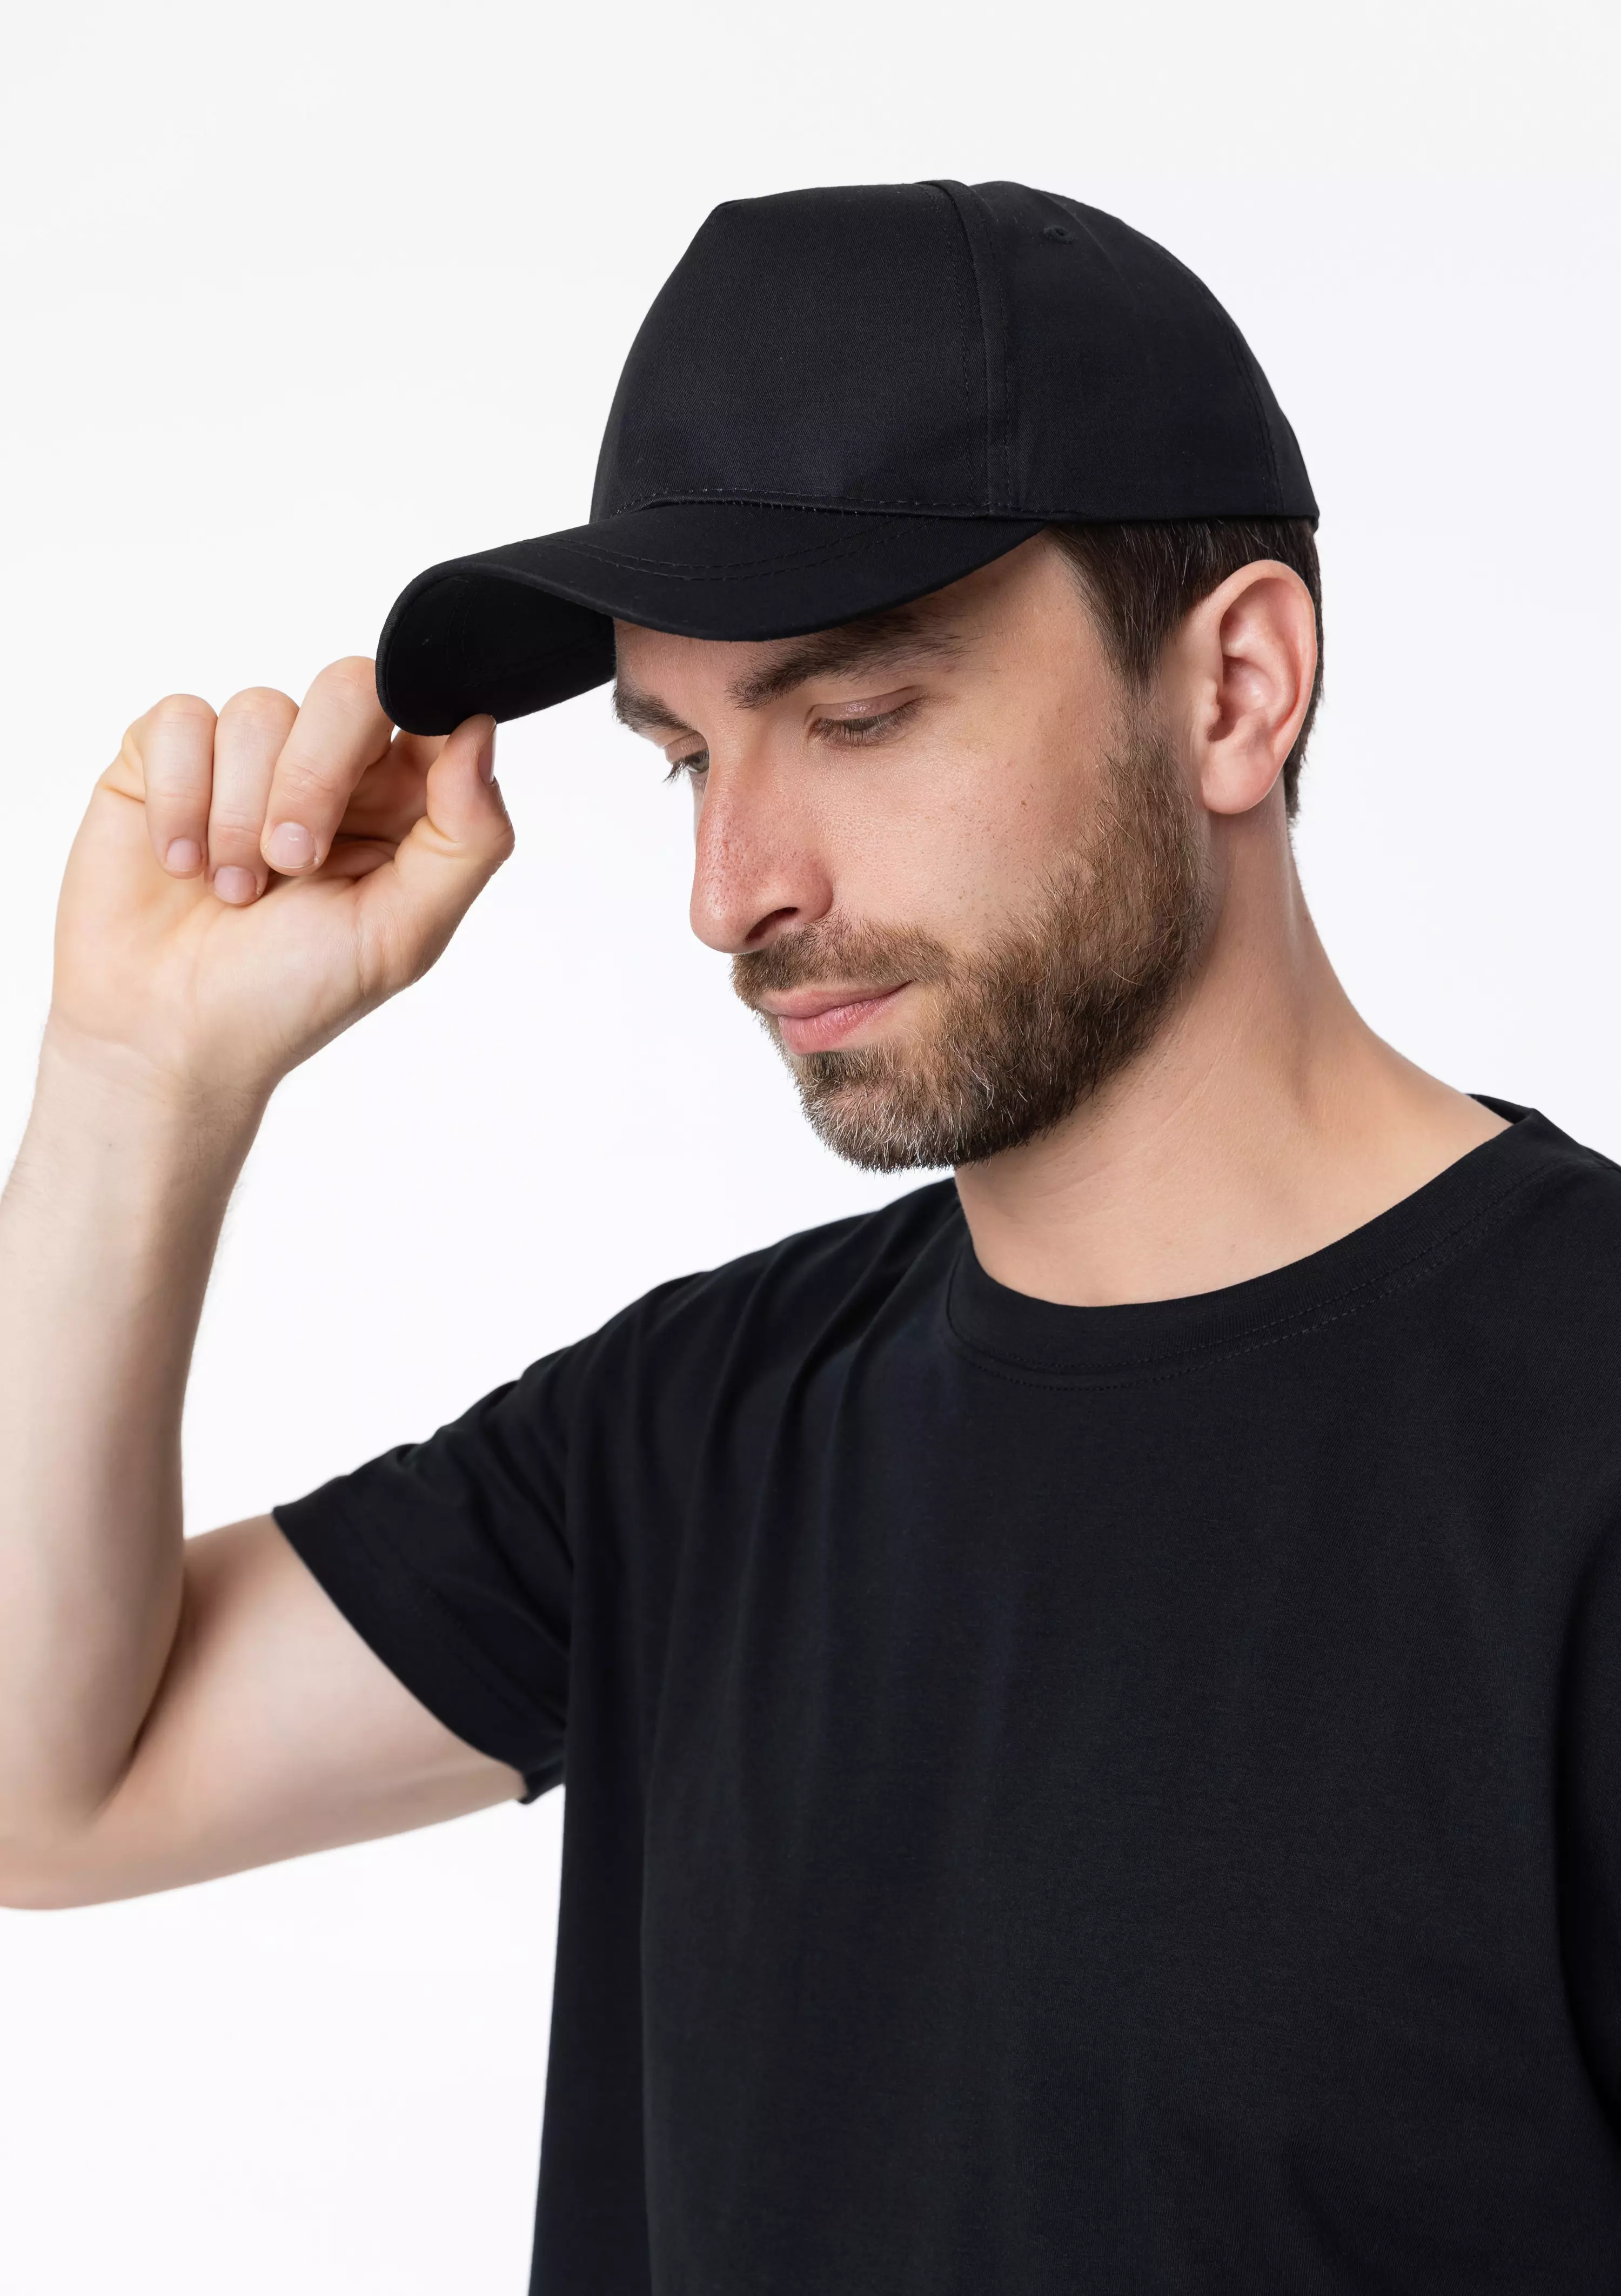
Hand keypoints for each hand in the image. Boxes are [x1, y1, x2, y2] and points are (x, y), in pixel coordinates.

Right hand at [48, 659, 511, 1107]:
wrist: (169, 1037)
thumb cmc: (290, 994)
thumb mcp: (403, 933)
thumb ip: (465, 836)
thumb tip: (479, 731)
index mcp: (402, 803)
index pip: (428, 710)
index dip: (407, 733)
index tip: (381, 803)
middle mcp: (330, 769)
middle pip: (347, 689)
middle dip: (315, 777)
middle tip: (292, 863)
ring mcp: (245, 758)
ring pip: (258, 709)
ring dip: (239, 813)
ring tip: (233, 892)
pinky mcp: (165, 758)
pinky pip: (180, 719)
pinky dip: (179, 797)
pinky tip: (178, 863)